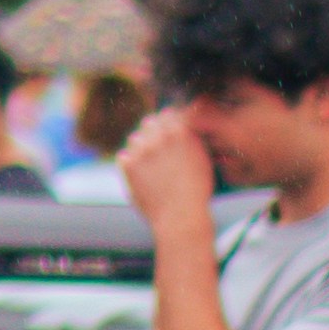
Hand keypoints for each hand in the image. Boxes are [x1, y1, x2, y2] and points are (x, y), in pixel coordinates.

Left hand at [117, 103, 215, 233]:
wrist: (180, 216)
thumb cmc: (197, 193)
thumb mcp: (203, 160)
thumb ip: (192, 140)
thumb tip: (185, 130)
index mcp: (180, 132)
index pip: (170, 113)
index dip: (171, 121)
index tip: (172, 130)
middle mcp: (158, 136)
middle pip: (150, 122)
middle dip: (154, 131)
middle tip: (160, 147)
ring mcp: (141, 150)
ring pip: (135, 139)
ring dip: (141, 147)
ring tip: (151, 165)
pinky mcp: (128, 165)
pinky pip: (124, 157)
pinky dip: (131, 164)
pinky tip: (142, 176)